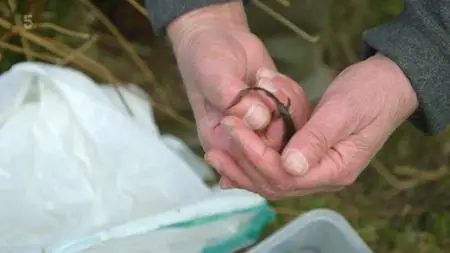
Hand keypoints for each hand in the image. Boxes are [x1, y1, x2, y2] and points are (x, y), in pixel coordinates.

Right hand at [167, 2, 308, 153]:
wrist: (219, 41)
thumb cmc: (207, 59)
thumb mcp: (213, 76)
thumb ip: (233, 99)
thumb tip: (260, 119)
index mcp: (220, 143)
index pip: (250, 160)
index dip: (264, 139)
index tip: (263, 105)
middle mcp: (243, 142)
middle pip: (278, 149)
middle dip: (279, 114)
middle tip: (264, 83)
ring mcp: (264, 130)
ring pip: (294, 132)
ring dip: (286, 99)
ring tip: (264, 77)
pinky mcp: (280, 116)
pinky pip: (301, 115)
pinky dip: (293, 94)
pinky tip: (273, 78)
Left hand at [206, 53, 418, 198]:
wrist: (388, 83)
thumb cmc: (370, 93)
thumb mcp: (344, 112)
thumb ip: (316, 140)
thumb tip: (290, 167)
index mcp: (335, 169)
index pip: (285, 175)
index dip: (254, 154)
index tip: (233, 130)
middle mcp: (323, 175)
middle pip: (273, 183)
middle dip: (241, 166)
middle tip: (212, 151)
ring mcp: (315, 167)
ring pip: (271, 177)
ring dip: (242, 165)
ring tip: (215, 154)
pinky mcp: (308, 155)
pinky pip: (275, 164)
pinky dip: (253, 159)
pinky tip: (233, 154)